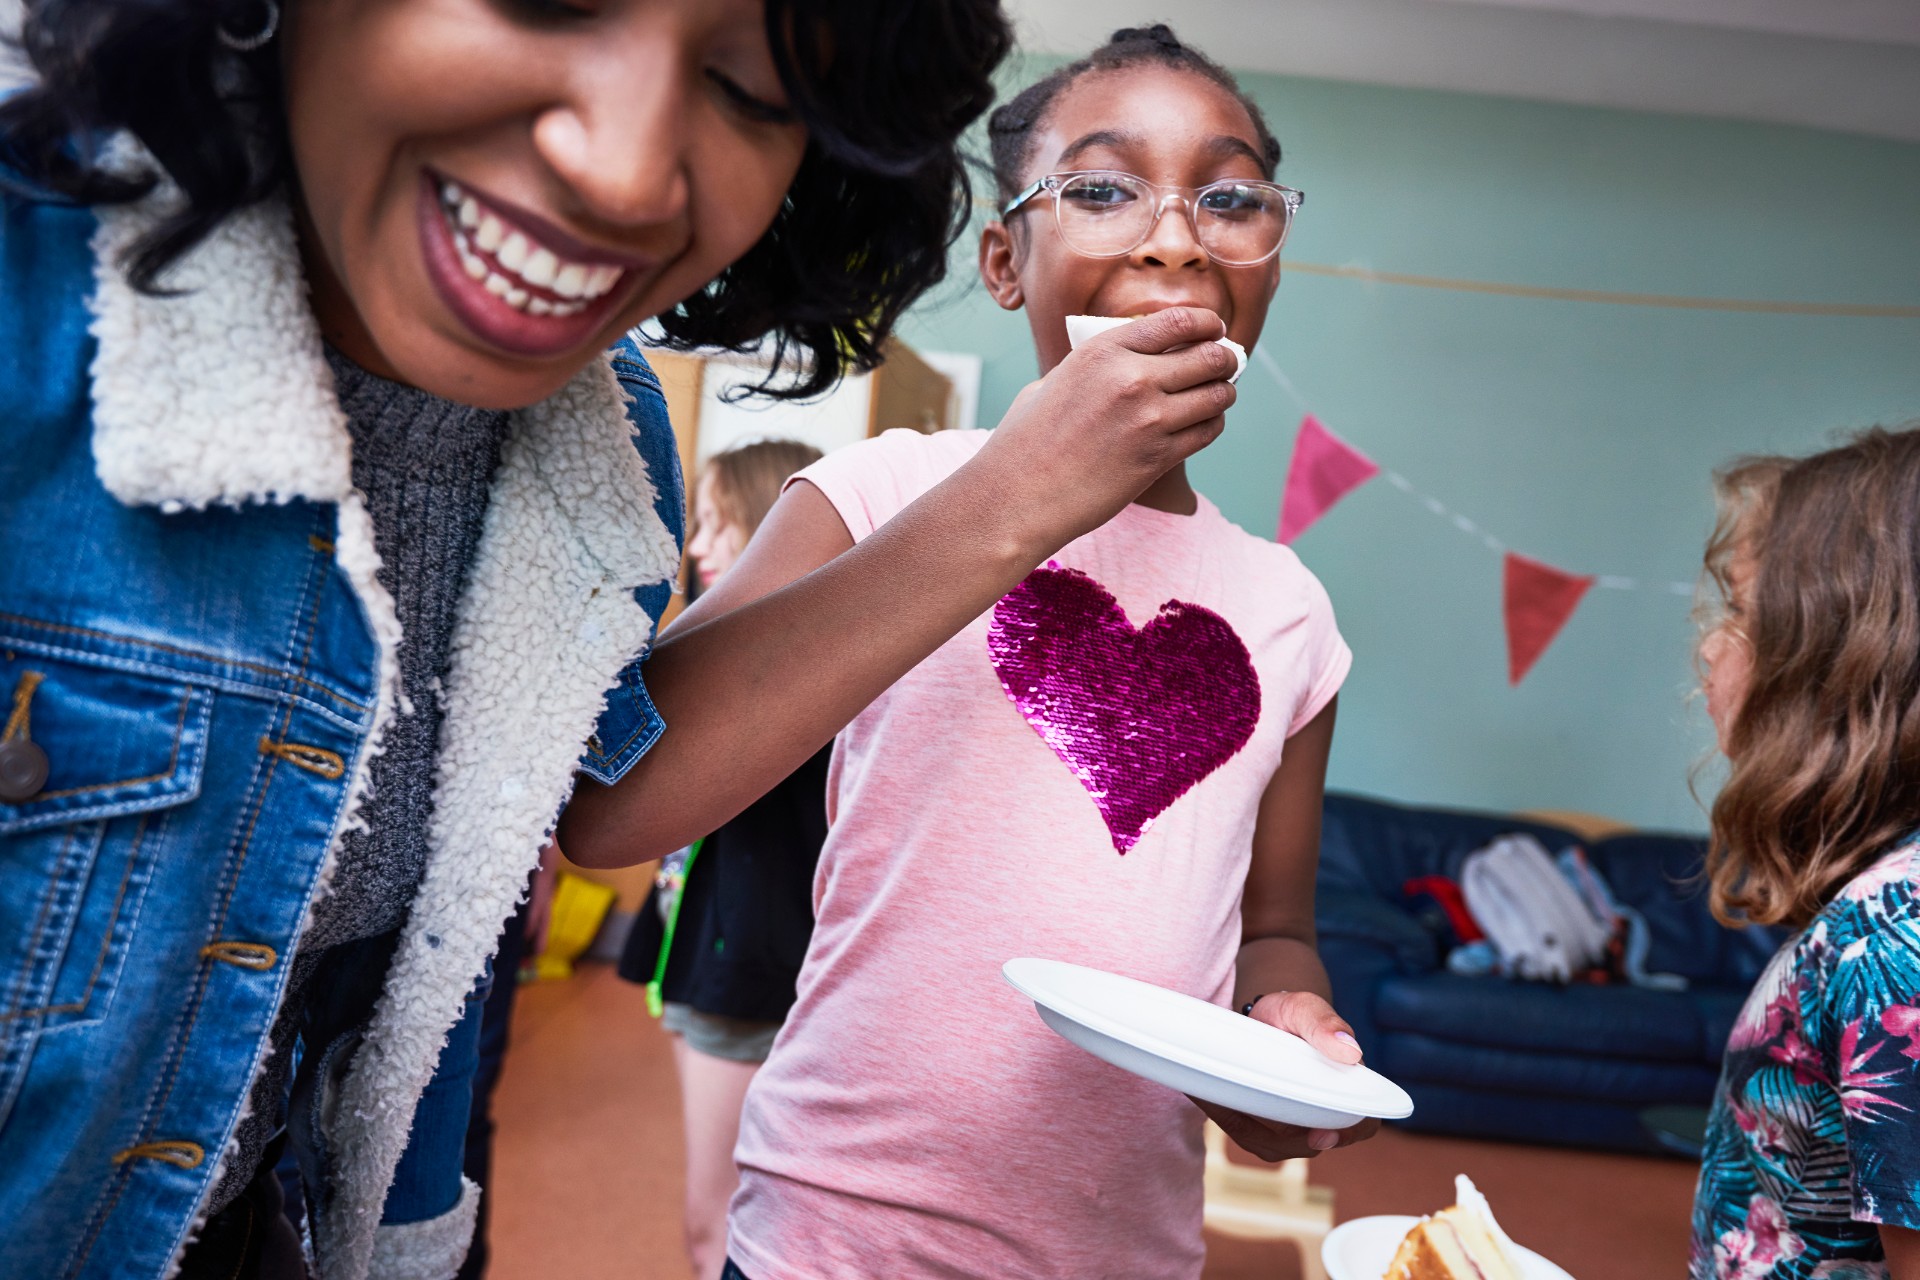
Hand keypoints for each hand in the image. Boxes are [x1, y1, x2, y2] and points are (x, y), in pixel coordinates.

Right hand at [972, 306, 1237, 554]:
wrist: (1017, 496)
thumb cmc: (1026, 441)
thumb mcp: (1055, 381)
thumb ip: (1096, 365)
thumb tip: (1128, 356)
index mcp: (1103, 351)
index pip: (1180, 321)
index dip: (1208, 324)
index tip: (1214, 330)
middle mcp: (1131, 379)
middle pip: (1209, 356)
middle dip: (1226, 359)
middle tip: (1226, 364)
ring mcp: (1148, 420)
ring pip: (1217, 396)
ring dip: (1223, 394)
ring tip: (1216, 396)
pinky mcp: (1157, 458)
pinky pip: (1207, 432)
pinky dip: (1212, 425)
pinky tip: (1201, 426)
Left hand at [1190, 991, 1381, 1162]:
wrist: (1262, 1021)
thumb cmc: (1291, 1016)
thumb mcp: (1305, 1008)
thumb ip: (1325, 1024)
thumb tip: (1350, 1052)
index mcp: (1348, 1091)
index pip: (1361, 1124)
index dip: (1348, 1133)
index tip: (1321, 1135)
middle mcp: (1323, 1119)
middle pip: (1308, 1140)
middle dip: (1280, 1126)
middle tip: (1250, 1095)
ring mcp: (1291, 1131)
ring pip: (1273, 1142)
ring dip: (1247, 1120)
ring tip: (1223, 1085)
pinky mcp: (1261, 1133)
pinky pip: (1244, 1134)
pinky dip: (1225, 1115)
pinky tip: (1208, 1093)